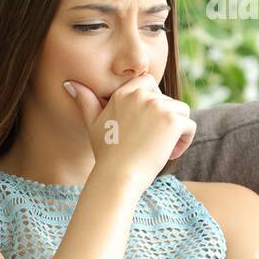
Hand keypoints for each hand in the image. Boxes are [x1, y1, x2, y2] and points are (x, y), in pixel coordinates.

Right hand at [65, 72, 195, 187]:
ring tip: (163, 149)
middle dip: (165, 120)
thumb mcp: (92, 124)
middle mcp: (141, 96)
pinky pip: (189, 125)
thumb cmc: (106, 153)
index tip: (146, 125)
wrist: (118, 175)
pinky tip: (171, 154)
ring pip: (181, 112)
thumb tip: (69, 84)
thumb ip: (85, 101)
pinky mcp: (173, 121)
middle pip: (167, 100)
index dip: (152, 103)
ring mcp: (158, 107)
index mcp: (124, 93)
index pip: (148, 82)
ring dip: (177, 131)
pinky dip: (185, 140)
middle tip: (152, 143)